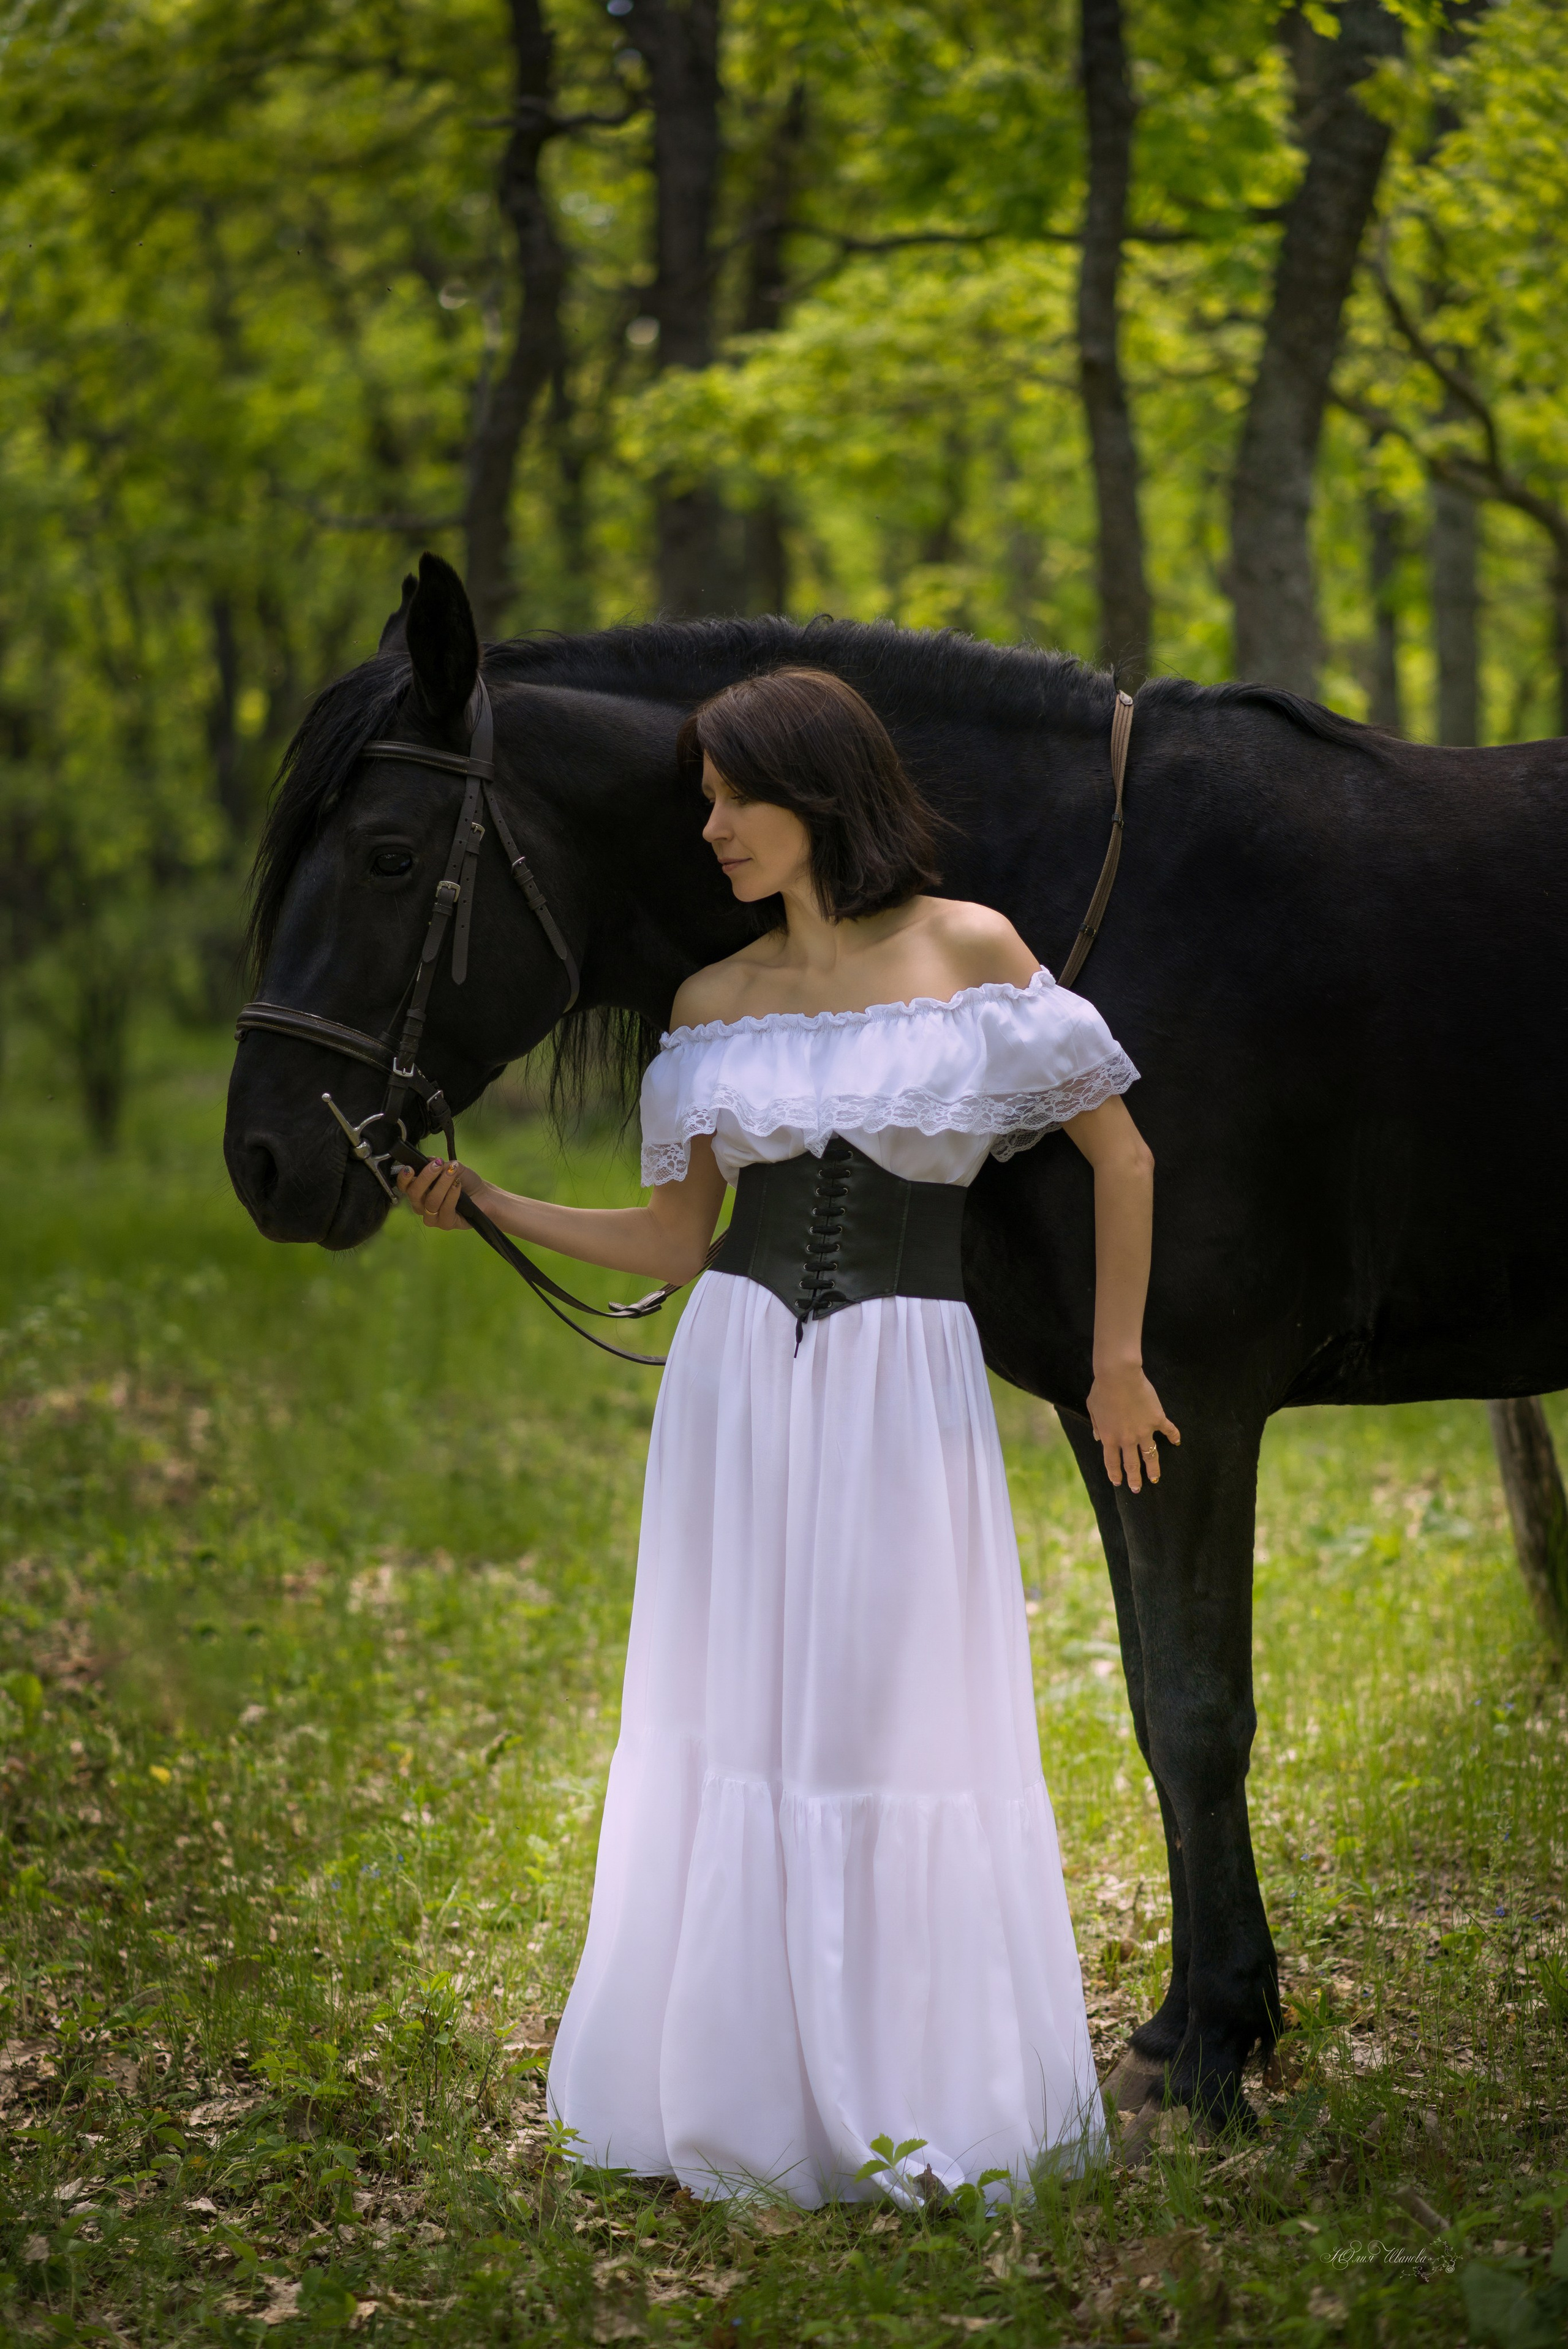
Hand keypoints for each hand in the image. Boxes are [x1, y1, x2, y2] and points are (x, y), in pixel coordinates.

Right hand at [395, 1156, 477, 1231]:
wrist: (484, 1195)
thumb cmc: (465, 1181)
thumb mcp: (452, 1167)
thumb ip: (439, 1164)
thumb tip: (429, 1159)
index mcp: (419, 1191)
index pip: (405, 1187)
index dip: (403, 1178)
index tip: (410, 1168)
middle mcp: (422, 1206)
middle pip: (414, 1194)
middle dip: (425, 1177)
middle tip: (438, 1165)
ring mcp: (432, 1217)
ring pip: (431, 1201)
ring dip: (442, 1184)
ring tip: (453, 1173)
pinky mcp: (445, 1224)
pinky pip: (445, 1209)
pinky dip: (452, 1195)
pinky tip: (458, 1185)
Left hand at [1086, 1365, 1180, 1492]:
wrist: (1119, 1376)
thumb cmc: (1102, 1390)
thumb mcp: (1093, 1408)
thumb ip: (1097, 1426)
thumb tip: (1098, 1438)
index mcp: (1109, 1438)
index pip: (1112, 1462)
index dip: (1115, 1474)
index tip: (1118, 1482)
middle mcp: (1127, 1439)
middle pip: (1132, 1464)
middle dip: (1135, 1479)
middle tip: (1138, 1489)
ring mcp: (1144, 1431)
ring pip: (1150, 1455)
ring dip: (1153, 1469)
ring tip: (1156, 1478)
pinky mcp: (1157, 1419)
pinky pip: (1168, 1431)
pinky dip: (1173, 1436)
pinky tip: (1177, 1442)